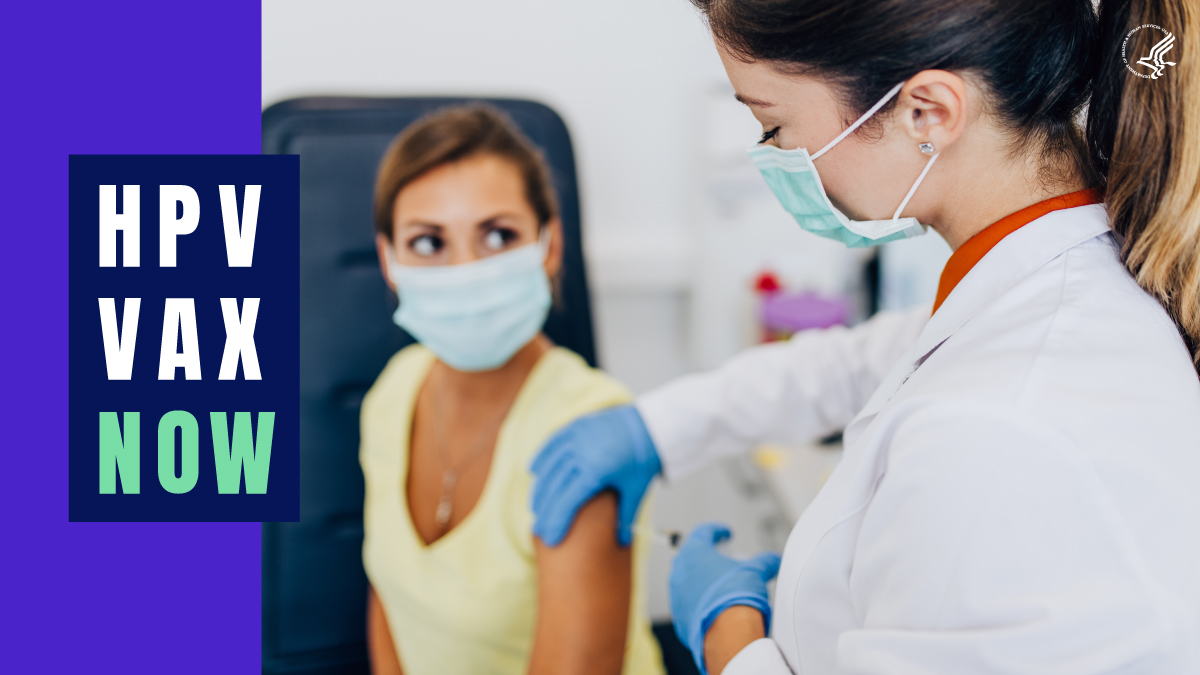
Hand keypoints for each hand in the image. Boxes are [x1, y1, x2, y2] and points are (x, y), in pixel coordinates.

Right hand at [530, 404, 661, 546]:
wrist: (652, 425)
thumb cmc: (644, 458)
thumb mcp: (636, 490)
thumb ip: (626, 517)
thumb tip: (622, 543)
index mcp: (597, 470)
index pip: (568, 501)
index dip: (557, 522)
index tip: (550, 539)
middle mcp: (582, 452)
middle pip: (554, 487)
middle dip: (545, 512)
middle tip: (539, 530)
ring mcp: (577, 437)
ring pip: (549, 466)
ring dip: (540, 488)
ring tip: (536, 507)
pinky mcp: (576, 426)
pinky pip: (552, 444)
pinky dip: (542, 459)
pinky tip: (534, 472)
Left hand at [670, 523, 780, 674]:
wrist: (727, 633)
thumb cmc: (736, 595)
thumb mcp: (755, 571)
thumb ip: (765, 562)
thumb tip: (774, 560)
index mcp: (694, 552)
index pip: (703, 533)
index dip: (716, 531)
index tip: (725, 534)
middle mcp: (680, 571)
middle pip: (692, 557)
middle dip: (708, 558)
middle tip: (723, 561)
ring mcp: (676, 595)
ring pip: (688, 582)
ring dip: (702, 582)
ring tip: (722, 588)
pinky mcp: (680, 616)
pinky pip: (689, 605)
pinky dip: (700, 603)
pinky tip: (716, 608)